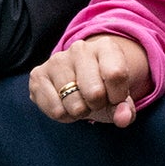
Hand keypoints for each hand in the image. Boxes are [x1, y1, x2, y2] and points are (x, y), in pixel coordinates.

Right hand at [29, 32, 156, 126]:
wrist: (80, 79)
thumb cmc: (104, 88)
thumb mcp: (119, 97)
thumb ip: (126, 109)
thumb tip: (123, 118)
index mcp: (105, 47)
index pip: (115, 75)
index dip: (118, 96)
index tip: (115, 96)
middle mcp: (80, 48)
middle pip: (94, 93)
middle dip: (97, 105)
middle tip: (95, 100)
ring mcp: (57, 60)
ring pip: (74, 105)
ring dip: (80, 112)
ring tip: (80, 101)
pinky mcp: (38, 74)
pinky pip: (55, 110)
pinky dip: (64, 115)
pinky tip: (65, 103)